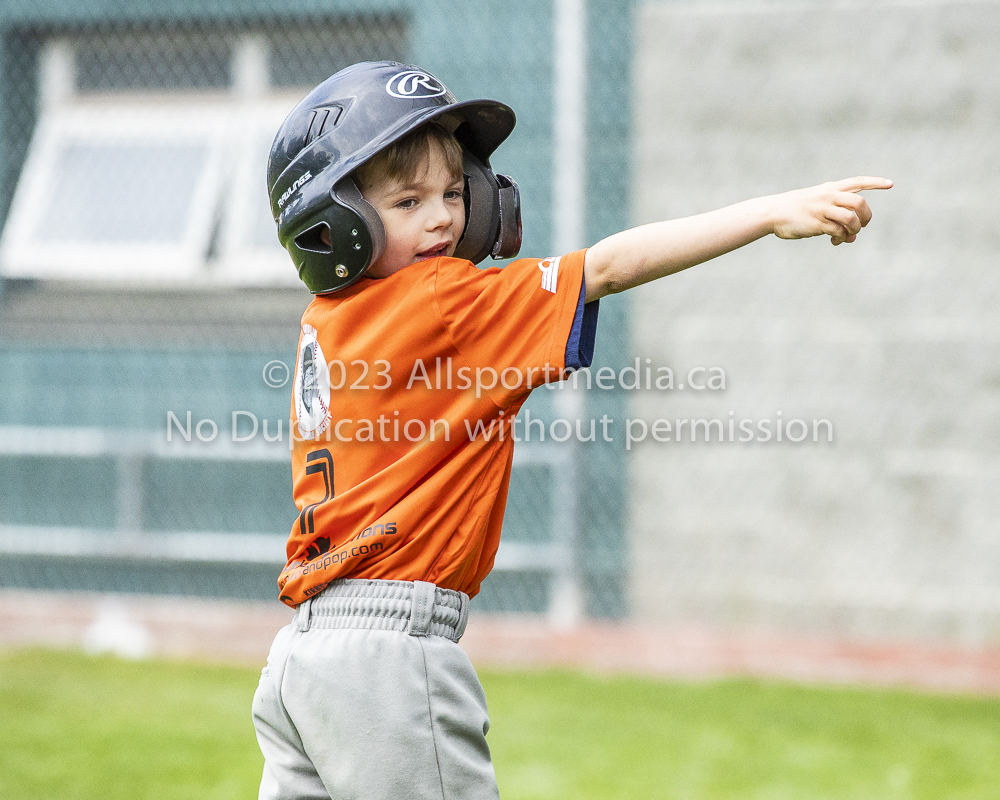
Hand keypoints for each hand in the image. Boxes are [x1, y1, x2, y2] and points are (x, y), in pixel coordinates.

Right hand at [770, 176, 892, 244]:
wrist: (773, 213)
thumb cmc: (795, 210)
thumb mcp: (816, 202)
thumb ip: (835, 215)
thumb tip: (852, 236)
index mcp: (830, 188)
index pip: (857, 182)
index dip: (875, 183)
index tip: (891, 184)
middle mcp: (828, 196)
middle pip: (859, 203)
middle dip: (867, 217)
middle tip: (863, 225)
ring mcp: (823, 210)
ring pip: (851, 219)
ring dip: (855, 230)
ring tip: (848, 235)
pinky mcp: (817, 224)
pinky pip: (838, 232)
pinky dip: (841, 238)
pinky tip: (836, 241)